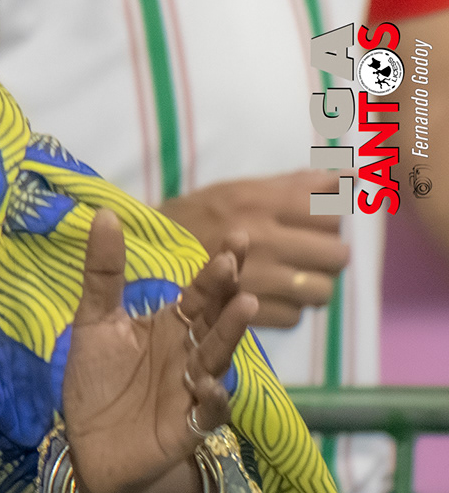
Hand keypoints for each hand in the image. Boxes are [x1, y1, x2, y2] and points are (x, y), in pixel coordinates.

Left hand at [61, 210, 256, 492]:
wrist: (92, 447)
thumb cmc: (99, 380)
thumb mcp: (94, 321)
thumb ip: (103, 273)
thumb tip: (106, 213)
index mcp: (171, 326)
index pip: (201, 291)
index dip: (218, 267)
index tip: (237, 236)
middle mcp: (190, 353)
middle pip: (214, 320)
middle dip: (227, 293)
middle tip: (234, 264)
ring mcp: (192, 390)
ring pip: (217, 359)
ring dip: (229, 335)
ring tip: (243, 306)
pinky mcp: (186, 427)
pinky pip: (208, 413)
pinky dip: (213, 400)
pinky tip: (210, 385)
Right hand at [160, 171, 348, 325]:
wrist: (141, 256)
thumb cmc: (193, 218)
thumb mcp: (236, 189)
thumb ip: (293, 184)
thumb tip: (351, 175)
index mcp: (259, 202)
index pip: (332, 210)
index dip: (330, 217)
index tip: (314, 220)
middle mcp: (262, 239)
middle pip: (336, 254)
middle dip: (326, 254)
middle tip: (307, 252)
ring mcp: (256, 280)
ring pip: (322, 290)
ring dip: (312, 285)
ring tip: (292, 278)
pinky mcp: (246, 313)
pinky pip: (295, 316)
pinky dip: (287, 309)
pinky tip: (270, 296)